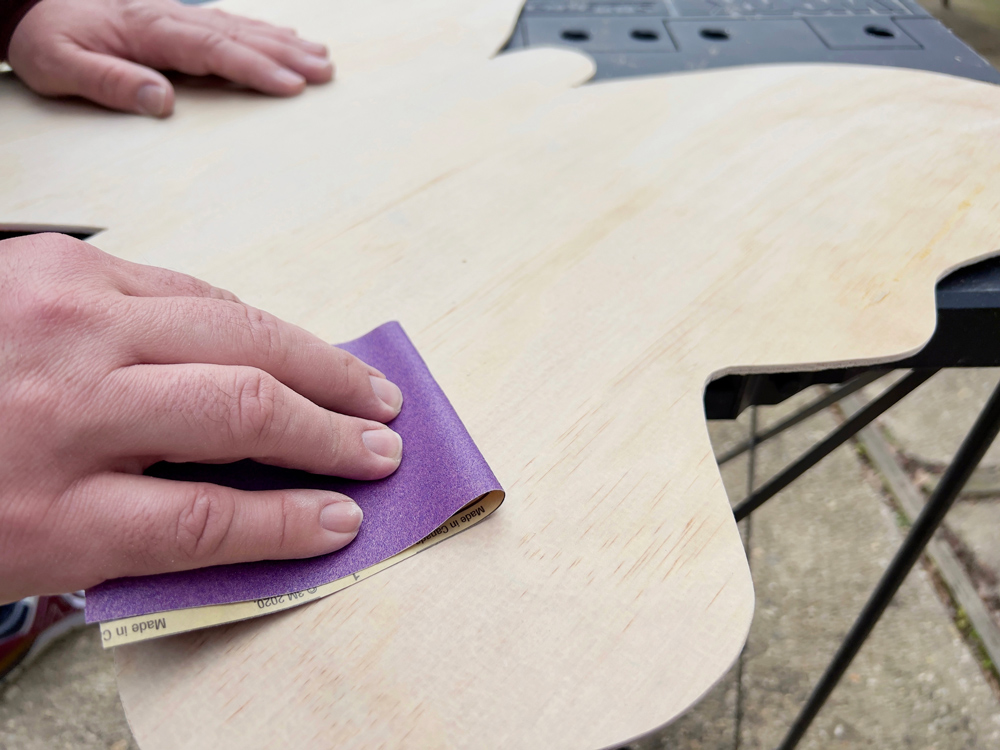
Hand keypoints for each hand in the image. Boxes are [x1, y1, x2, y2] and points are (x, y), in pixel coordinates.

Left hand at [0, 234, 402, 602]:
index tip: (346, 518)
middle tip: (384, 443)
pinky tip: (286, 349)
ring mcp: (63, 314)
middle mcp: (59, 397)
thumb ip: (155, 536)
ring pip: (234, 329)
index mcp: (38, 507)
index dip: (291, 522)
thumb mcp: (39, 552)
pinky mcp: (64, 263)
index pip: (206, 519)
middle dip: (329, 427)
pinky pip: (193, 290)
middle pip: (239, 405)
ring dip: (316, 362)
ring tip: (363, 389)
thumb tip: (281, 513)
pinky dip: (251, 323)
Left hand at [7, 0, 333, 116]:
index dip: (255, 68)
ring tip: (323, 57)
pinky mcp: (176, 19)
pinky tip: (285, 39)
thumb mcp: (60, 66)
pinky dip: (262, 32)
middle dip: (286, 54)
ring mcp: (176, 15)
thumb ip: (111, 83)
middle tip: (326, 71)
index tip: (291, 85)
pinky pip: (229, 24)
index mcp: (148, 31)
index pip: (212, 50)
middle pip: (239, 36)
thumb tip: (164, 102)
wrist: (27, 4)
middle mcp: (170, 18)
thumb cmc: (45, 39)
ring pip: (240, 27)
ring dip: (283, 42)